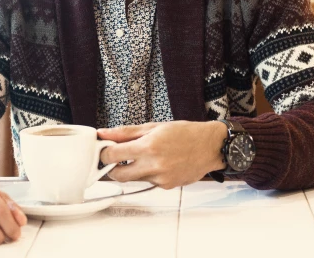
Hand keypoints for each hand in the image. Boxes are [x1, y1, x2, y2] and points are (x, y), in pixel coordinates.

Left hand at [98, 121, 227, 188]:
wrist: (210, 146)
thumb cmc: (185, 133)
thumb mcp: (154, 126)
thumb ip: (126, 132)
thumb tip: (103, 133)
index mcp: (147, 146)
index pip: (112, 155)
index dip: (104, 153)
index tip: (105, 149)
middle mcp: (153, 165)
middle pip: (117, 176)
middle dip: (112, 168)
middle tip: (116, 159)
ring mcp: (160, 178)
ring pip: (134, 179)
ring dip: (132, 170)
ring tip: (146, 157)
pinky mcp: (166, 186)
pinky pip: (148, 182)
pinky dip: (148, 174)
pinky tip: (160, 163)